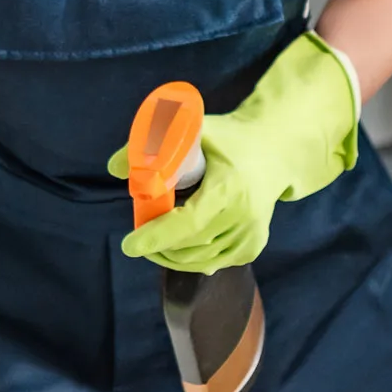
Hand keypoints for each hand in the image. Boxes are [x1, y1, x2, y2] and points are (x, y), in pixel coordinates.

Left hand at [108, 33, 357, 274]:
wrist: (275, 149)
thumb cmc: (230, 138)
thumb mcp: (193, 130)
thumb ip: (152, 143)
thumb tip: (115, 167)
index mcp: (229, 186)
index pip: (189, 222)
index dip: (157, 237)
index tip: (130, 245)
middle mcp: (244, 215)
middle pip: (191, 245)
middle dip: (158, 247)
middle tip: (138, 241)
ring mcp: (252, 232)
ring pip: (202, 259)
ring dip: (173, 257)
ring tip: (154, 245)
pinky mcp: (254, 243)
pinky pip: (217, 261)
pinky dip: (194, 261)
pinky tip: (181, 252)